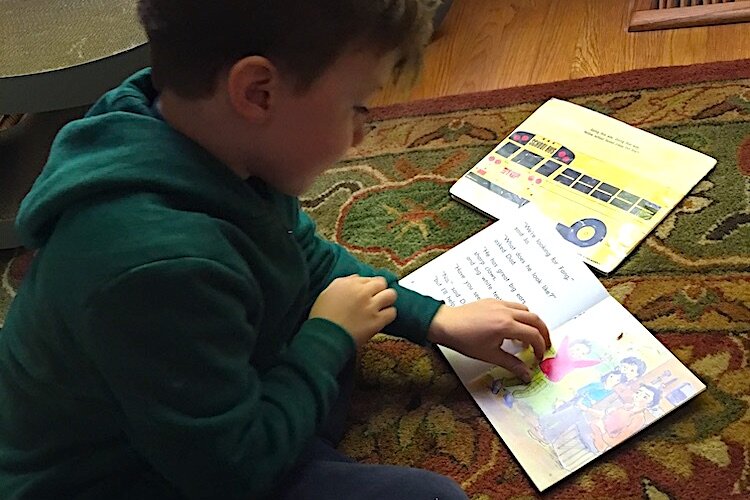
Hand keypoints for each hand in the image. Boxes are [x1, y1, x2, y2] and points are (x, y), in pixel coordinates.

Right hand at [309, 275, 396, 348]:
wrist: (324, 338)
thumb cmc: (322, 318)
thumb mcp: (327, 294)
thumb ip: (342, 284)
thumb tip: (355, 279)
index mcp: (347, 284)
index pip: (366, 278)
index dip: (368, 286)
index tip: (366, 292)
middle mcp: (360, 291)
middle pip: (381, 282)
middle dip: (380, 289)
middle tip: (377, 297)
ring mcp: (370, 306)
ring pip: (390, 295)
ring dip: (387, 299)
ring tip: (383, 305)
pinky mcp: (376, 321)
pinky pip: (392, 312)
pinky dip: (389, 314)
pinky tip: (383, 317)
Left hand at [427, 299, 549, 382]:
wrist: (445, 324)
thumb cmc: (464, 339)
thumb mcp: (490, 355)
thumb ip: (512, 364)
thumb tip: (526, 375)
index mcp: (506, 325)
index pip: (533, 335)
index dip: (540, 347)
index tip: (538, 357)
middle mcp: (506, 312)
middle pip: (535, 319)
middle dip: (543, 333)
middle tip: (544, 345)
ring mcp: (499, 304)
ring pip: (526, 310)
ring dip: (532, 322)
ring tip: (529, 337)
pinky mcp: (492, 301)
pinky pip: (514, 306)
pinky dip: (520, 315)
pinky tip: (513, 327)